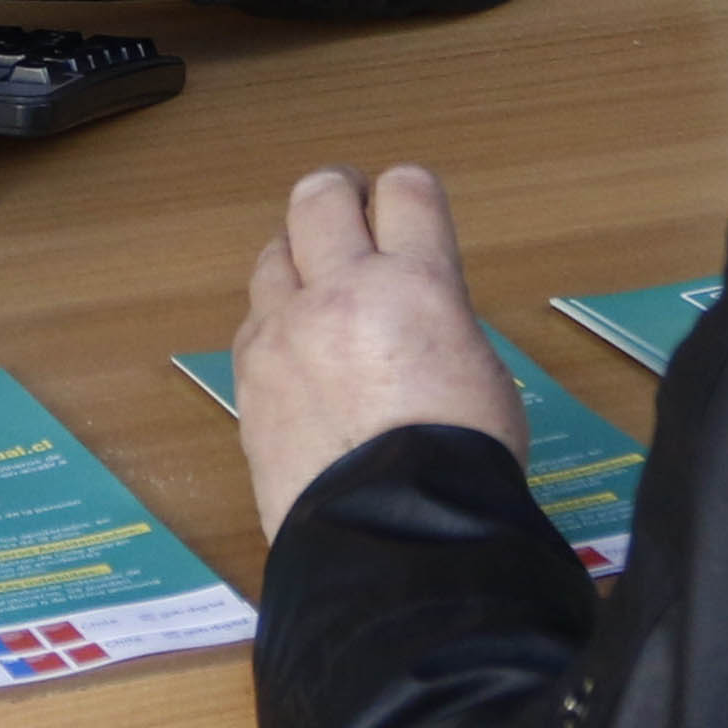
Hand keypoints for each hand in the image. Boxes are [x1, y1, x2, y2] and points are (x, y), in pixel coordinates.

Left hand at [234, 164, 521, 539]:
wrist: (393, 537)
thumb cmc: (460, 463)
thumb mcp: (480, 371)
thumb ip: (437, 320)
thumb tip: (414, 318)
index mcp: (414, 284)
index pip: (407, 190)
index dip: (408, 193)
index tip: (406, 209)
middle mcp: (340, 292)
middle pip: (318, 195)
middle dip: (337, 194)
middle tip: (351, 215)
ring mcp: (283, 333)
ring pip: (272, 254)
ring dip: (298, 260)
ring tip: (318, 289)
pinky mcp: (248, 378)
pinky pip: (253, 321)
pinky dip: (274, 322)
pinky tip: (294, 351)